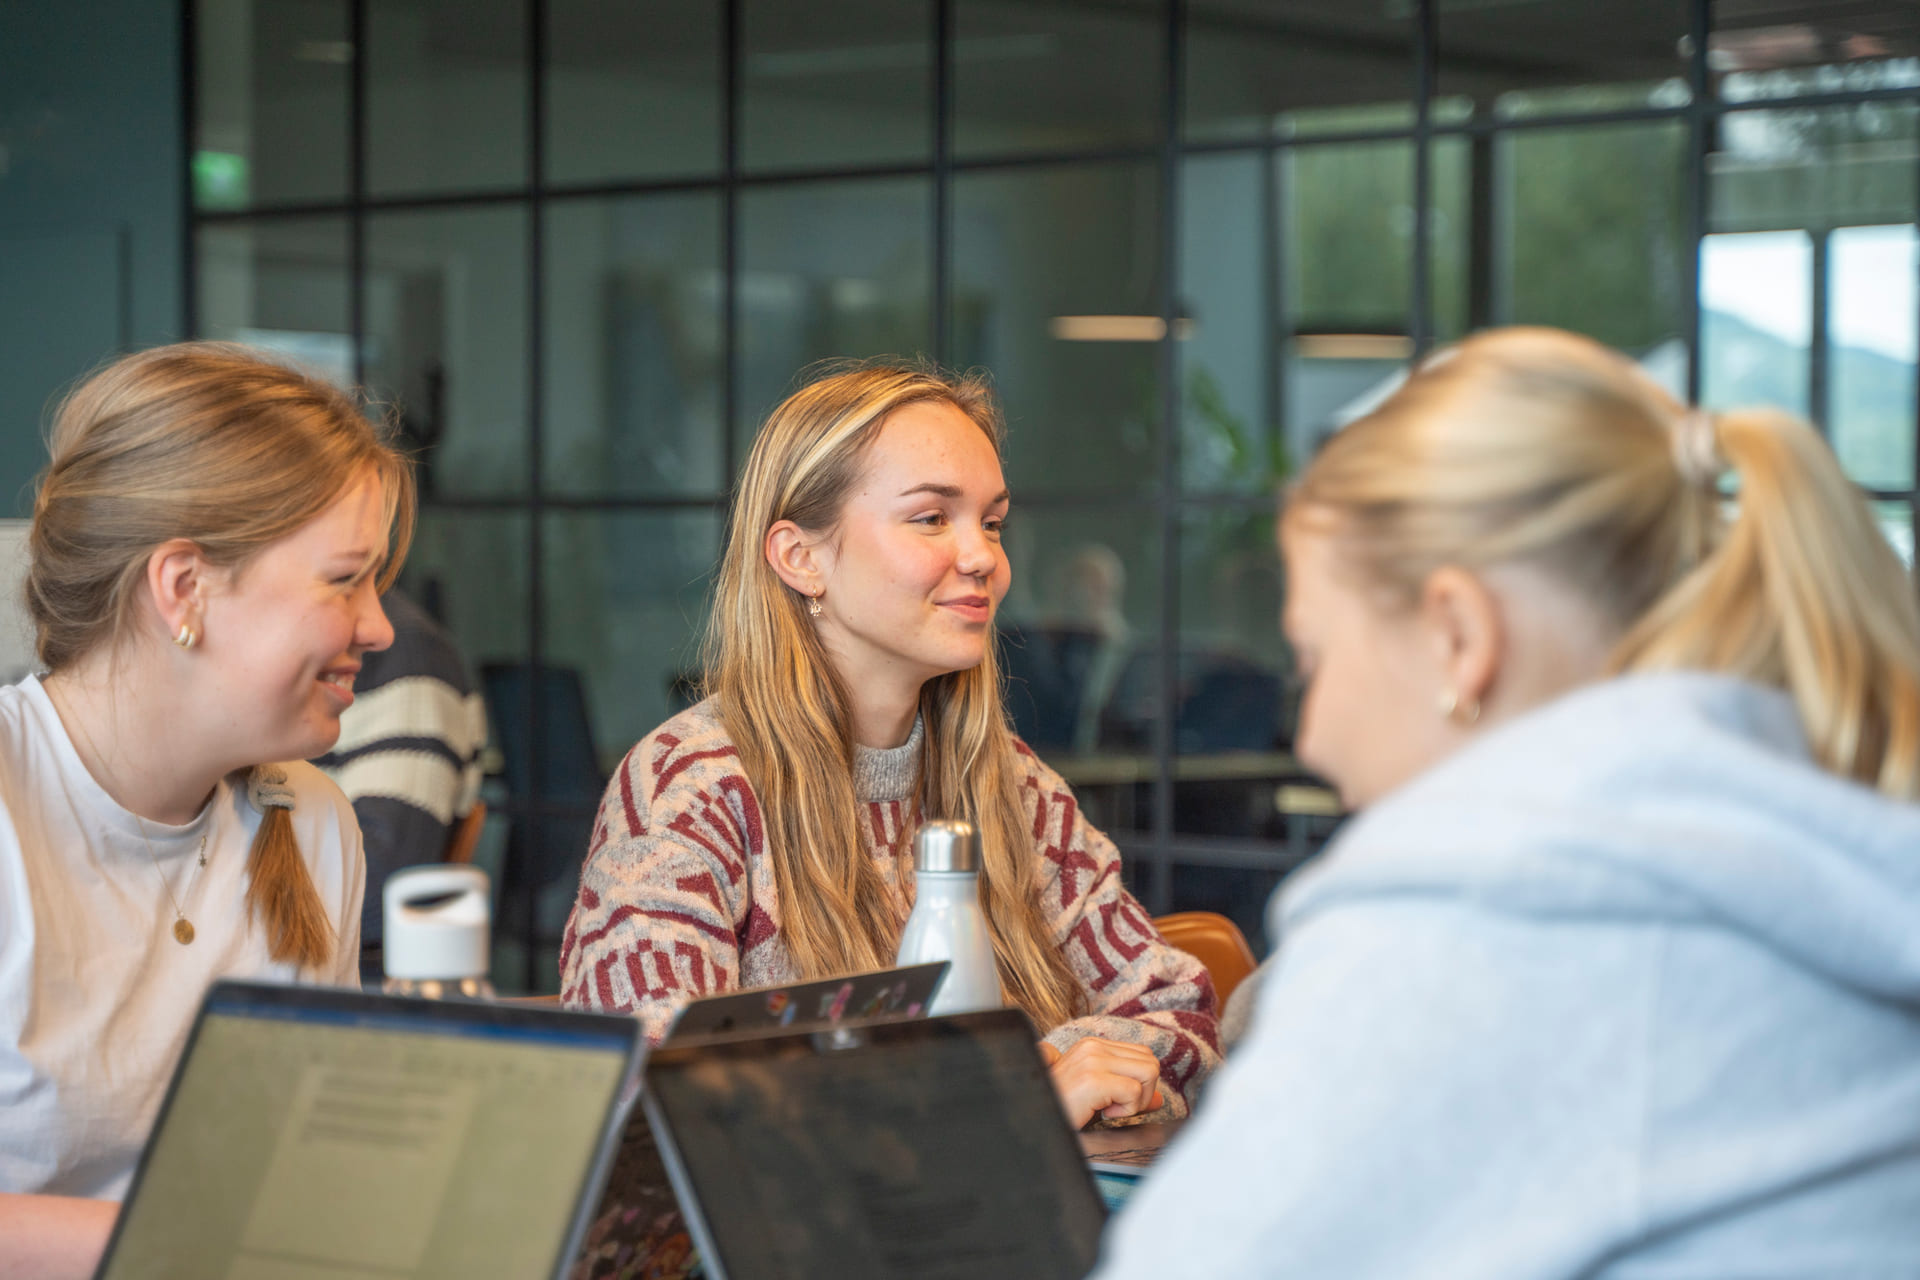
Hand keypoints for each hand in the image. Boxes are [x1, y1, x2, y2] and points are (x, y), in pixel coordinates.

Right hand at [1040, 1037, 1163, 1129]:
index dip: (1142, 1082)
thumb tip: (1159, 1099)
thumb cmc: (1063, 1109)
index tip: (1122, 1101)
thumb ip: (1128, 1091)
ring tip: (1110, 1109)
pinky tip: (1103, 1113)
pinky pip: (1134, 1093)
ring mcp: (1093, 1061)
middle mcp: (1093, 1046)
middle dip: (1143, 1091)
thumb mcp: (1098, 1094)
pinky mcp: (1093, 1079)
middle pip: (1151, 1062)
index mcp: (1093, 1045)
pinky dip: (1125, 1111)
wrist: (1035, 1120)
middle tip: (1117, 1106)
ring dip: (1136, 1100)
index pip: (1142, 1054)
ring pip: (1149, 1073)